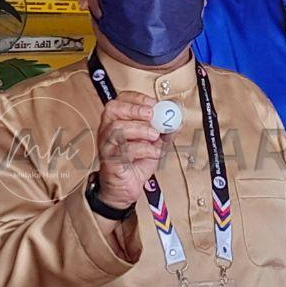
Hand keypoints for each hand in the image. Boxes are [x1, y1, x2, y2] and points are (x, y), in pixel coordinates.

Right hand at [95, 92, 168, 209]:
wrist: (125, 188)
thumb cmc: (135, 163)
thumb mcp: (154, 143)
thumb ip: (165, 130)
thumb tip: (178, 119)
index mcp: (117, 121)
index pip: (121, 100)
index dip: (137, 98)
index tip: (154, 103)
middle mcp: (108, 130)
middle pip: (113, 109)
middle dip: (135, 109)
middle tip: (152, 116)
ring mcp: (107, 144)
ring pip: (118, 128)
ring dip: (141, 130)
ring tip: (155, 136)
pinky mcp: (110, 160)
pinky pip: (124, 149)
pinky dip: (143, 149)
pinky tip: (153, 152)